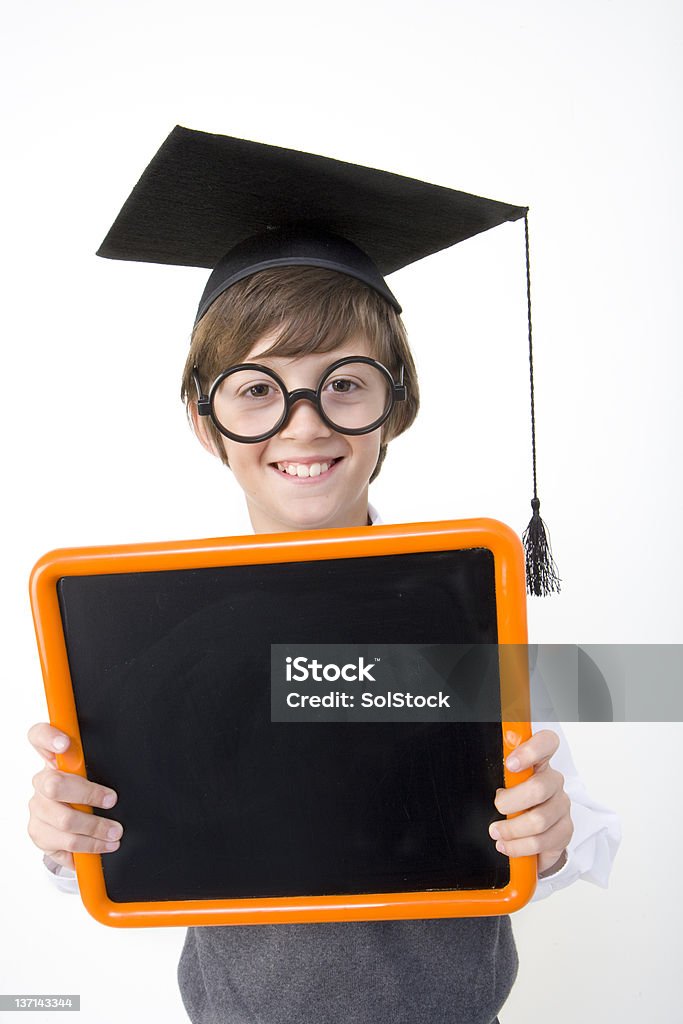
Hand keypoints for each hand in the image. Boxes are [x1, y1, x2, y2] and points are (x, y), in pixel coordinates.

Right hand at [27, 723, 122, 870]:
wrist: (68, 825)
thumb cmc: (85, 790)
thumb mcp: (93, 772)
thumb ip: (98, 762)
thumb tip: (131, 752)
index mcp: (53, 759)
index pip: (39, 737)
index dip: (49, 738)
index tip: (65, 743)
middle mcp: (41, 782)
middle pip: (55, 785)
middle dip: (88, 794)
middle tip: (112, 800)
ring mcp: (38, 809)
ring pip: (64, 820)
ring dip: (95, 828)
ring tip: (115, 833)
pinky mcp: (39, 834)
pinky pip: (64, 844)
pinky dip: (88, 847)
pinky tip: (102, 846)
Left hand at [489, 728, 572, 875]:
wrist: (534, 834)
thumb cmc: (514, 803)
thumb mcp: (505, 785)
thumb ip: (498, 775)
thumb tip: (474, 773)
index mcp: (539, 763)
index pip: (546, 743)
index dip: (531, 750)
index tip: (510, 764)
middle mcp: (553, 782)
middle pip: (539, 788)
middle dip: (511, 802)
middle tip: (498, 807)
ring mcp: (561, 806)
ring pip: (539, 820)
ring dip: (512, 830)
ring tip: (497, 832)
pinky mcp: (564, 830)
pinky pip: (542, 842)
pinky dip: (519, 847)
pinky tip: (508, 845)